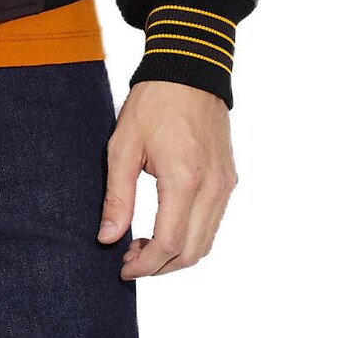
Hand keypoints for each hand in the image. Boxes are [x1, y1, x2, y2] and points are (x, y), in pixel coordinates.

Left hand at [97, 79, 237, 278]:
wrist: (188, 69)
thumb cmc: (152, 103)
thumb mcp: (123, 146)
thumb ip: (117, 196)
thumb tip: (108, 238)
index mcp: (184, 180)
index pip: (170, 244)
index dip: (145, 264)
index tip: (122, 268)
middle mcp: (213, 188)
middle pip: (193, 252)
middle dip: (160, 266)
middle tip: (129, 258)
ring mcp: (225, 184)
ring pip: (207, 241)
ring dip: (177, 254)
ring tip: (143, 243)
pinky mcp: (229, 179)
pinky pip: (213, 222)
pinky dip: (191, 235)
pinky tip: (165, 225)